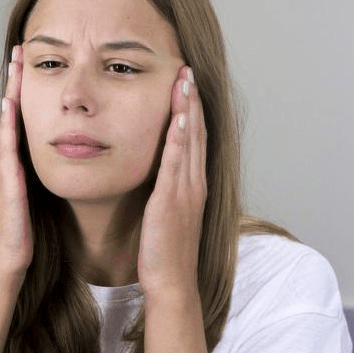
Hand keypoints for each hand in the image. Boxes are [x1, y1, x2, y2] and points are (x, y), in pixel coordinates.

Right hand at [0, 45, 32, 281]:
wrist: (9, 263)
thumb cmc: (26, 234)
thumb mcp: (36, 197)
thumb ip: (42, 177)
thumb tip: (62, 159)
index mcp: (18, 163)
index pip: (22, 119)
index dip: (26, 90)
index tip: (32, 62)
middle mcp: (8, 161)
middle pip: (12, 112)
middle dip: (15, 81)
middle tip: (20, 49)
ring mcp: (5, 170)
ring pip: (8, 123)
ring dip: (11, 93)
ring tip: (15, 66)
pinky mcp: (7, 182)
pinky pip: (7, 146)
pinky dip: (8, 124)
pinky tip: (11, 105)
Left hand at [137, 66, 206, 297]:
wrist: (171, 283)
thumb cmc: (164, 251)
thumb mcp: (165, 213)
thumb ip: (164, 191)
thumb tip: (156, 174)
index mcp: (191, 185)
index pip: (194, 138)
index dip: (191, 109)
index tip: (186, 82)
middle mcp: (194, 183)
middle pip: (197, 132)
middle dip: (192, 99)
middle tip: (188, 69)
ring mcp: (186, 191)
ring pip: (191, 141)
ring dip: (189, 108)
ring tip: (185, 80)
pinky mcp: (173, 201)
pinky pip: (177, 163)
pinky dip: (181, 138)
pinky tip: (180, 117)